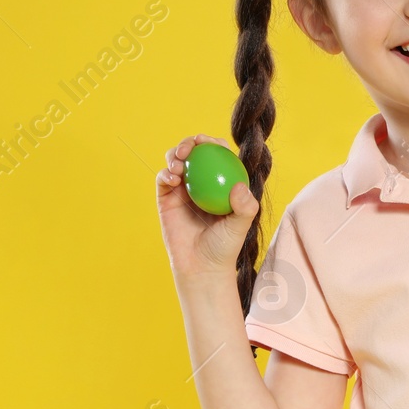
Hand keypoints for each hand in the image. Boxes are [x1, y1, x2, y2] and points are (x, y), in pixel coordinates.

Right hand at [157, 134, 258, 289]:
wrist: (201, 266)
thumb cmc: (224, 247)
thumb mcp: (240, 227)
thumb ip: (245, 207)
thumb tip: (239, 186)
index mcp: (221, 181)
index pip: (218, 154)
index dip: (213, 142)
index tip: (210, 142)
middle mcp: (202, 181)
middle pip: (194, 152)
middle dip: (190, 142)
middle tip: (189, 147)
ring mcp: (183, 188)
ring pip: (176, 160)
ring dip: (174, 154)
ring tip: (179, 165)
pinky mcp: (166, 198)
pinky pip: (163, 179)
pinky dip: (165, 173)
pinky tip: (172, 178)